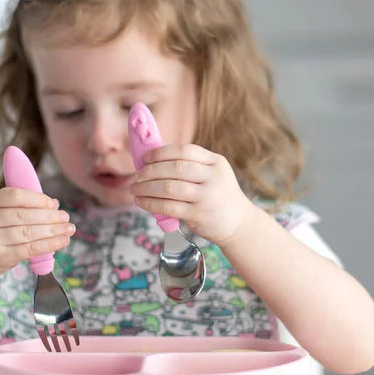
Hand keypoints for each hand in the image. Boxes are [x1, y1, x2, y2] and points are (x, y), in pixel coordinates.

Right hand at [0, 187, 74, 278]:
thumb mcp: (3, 214)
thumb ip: (26, 206)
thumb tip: (55, 204)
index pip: (14, 196)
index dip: (37, 199)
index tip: (53, 204)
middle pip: (23, 215)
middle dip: (49, 216)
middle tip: (66, 217)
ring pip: (28, 232)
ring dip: (53, 230)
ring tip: (69, 228)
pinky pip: (29, 248)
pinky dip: (49, 244)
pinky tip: (63, 241)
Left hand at [129, 144, 253, 247]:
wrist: (239, 223)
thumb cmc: (218, 196)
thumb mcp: (213, 175)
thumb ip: (190, 166)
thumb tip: (152, 162)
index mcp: (215, 162)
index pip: (185, 150)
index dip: (161, 152)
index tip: (146, 157)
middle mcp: (213, 177)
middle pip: (175, 168)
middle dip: (150, 171)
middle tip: (136, 175)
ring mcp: (206, 196)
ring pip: (168, 187)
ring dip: (146, 187)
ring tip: (134, 189)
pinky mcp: (199, 214)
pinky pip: (168, 206)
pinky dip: (150, 203)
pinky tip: (141, 202)